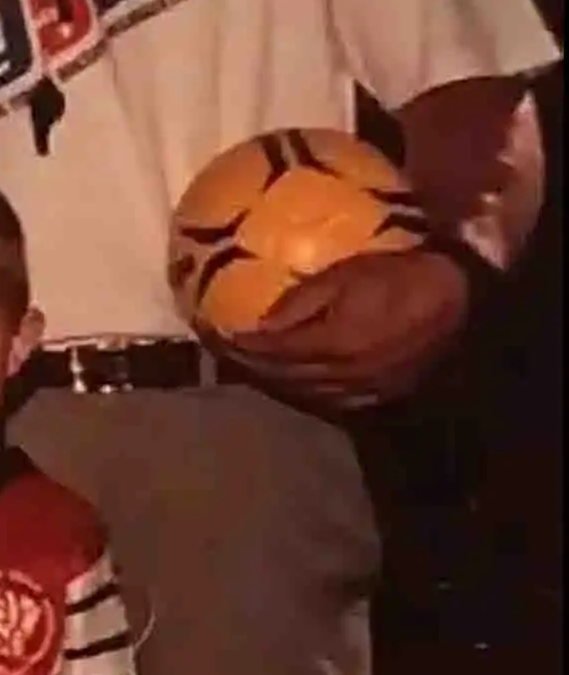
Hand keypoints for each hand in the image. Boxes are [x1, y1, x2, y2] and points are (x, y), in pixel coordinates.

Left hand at [217, 248, 470, 410]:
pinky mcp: (381, 394)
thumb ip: (300, 302)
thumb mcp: (344, 276)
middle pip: (286, 377)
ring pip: (307, 393)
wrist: (453, 299)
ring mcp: (363, 389)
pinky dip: (308, 390)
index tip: (220, 336)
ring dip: (277, 382)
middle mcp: (343, 375)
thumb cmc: (396, 274)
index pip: (274, 352)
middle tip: (228, 355)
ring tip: (254, 370)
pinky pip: (333, 399)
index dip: (244, 346)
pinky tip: (297, 380)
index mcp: (332, 345)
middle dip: (253, 367)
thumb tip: (258, 323)